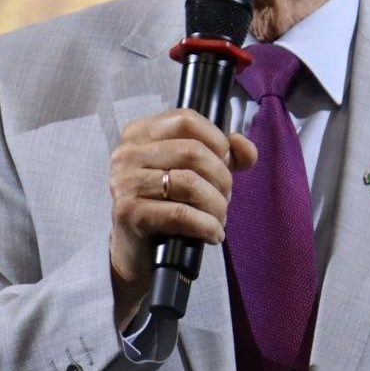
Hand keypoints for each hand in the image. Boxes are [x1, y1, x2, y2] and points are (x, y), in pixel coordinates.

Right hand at [109, 108, 256, 329]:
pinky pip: (181, 214)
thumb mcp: (198, 172)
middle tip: (225, 198)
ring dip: (216, 205)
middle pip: (193, 152)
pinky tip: (213, 234)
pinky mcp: (128, 212)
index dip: (217, 141)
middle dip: (222, 178)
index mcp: (141, 132)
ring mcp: (125, 182)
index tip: (226, 164)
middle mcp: (127, 152)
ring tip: (219, 218)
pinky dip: (206, 226)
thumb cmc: (168, 204)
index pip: (187, 119)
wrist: (137, 251)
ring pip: (190, 183)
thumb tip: (244, 146)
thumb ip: (226, 154)